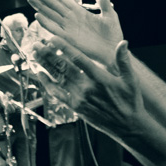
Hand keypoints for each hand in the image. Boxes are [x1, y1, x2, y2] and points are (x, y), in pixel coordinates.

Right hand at [27, 0, 122, 65]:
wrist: (113, 52)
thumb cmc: (112, 36)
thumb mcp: (110, 16)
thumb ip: (104, 3)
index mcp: (79, 12)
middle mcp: (71, 19)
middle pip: (53, 5)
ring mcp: (68, 29)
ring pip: (50, 15)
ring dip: (40, 7)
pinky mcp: (68, 39)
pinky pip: (54, 29)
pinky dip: (46, 23)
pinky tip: (38, 16)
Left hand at [31, 38, 145, 137]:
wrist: (128, 127)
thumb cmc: (130, 101)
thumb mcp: (130, 80)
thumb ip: (123, 60)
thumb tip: (122, 42)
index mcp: (100, 78)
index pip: (78, 59)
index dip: (64, 47)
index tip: (52, 38)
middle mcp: (87, 88)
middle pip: (63, 67)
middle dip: (48, 55)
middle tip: (36, 44)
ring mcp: (79, 98)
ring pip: (58, 79)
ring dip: (45, 66)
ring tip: (35, 55)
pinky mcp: (75, 107)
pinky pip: (58, 94)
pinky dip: (47, 84)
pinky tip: (40, 74)